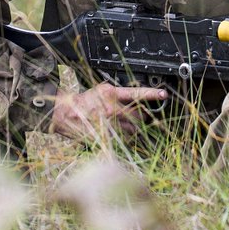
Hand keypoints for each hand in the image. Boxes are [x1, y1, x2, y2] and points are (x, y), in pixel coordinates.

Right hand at [50, 81, 166, 139]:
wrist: (64, 114)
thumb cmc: (83, 102)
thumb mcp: (101, 91)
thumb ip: (118, 94)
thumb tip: (134, 100)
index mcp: (111, 94)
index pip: (136, 93)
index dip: (152, 94)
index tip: (163, 94)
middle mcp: (111, 109)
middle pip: (138, 115)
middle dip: (142, 117)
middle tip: (141, 117)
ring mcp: (108, 124)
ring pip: (132, 129)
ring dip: (135, 128)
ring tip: (129, 125)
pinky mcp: (105, 136)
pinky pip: (122, 139)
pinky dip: (125, 137)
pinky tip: (119, 133)